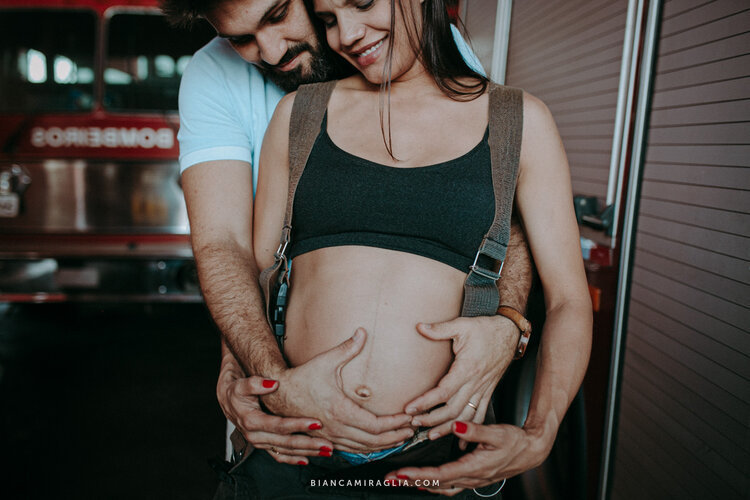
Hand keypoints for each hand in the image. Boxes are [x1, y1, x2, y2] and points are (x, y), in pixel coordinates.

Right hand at [217, 368, 332, 464]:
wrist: (228, 400)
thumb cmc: (236, 390)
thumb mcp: (241, 384)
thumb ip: (255, 383)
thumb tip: (272, 384)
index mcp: (251, 421)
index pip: (279, 426)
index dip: (298, 425)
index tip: (316, 423)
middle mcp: (256, 436)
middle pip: (286, 442)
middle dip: (308, 444)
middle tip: (328, 444)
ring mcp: (260, 442)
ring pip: (285, 451)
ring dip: (306, 452)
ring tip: (326, 451)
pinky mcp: (264, 444)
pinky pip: (279, 456)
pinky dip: (293, 459)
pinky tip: (307, 459)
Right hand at [262, 328, 414, 451]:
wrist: (280, 395)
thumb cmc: (302, 379)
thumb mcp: (326, 361)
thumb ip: (347, 348)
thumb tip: (362, 332)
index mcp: (340, 411)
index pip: (376, 425)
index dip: (395, 423)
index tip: (408, 417)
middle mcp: (337, 428)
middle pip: (374, 441)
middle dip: (396, 436)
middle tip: (412, 430)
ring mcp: (331, 437)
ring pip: (364, 449)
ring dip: (385, 445)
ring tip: (401, 438)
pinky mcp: (327, 439)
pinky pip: (352, 450)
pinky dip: (369, 449)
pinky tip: (378, 444)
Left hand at [385, 420, 550, 495]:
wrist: (531, 450)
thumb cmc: (516, 441)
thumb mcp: (498, 432)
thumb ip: (476, 430)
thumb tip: (457, 425)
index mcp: (474, 467)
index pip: (440, 474)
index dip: (418, 474)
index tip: (401, 473)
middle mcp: (471, 477)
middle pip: (435, 484)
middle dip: (411, 481)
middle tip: (390, 478)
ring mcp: (472, 480)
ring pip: (441, 487)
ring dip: (419, 484)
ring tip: (401, 481)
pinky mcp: (473, 477)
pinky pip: (449, 486)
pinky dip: (434, 484)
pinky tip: (425, 482)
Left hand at [404, 316, 517, 443]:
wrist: (510, 333)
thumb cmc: (486, 329)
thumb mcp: (462, 325)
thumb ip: (440, 329)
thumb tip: (419, 326)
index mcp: (467, 368)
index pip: (443, 391)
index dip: (426, 402)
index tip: (410, 408)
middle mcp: (476, 382)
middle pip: (452, 409)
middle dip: (432, 419)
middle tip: (414, 424)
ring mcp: (483, 389)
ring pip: (465, 416)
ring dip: (448, 428)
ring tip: (431, 435)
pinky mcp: (488, 391)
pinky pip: (479, 415)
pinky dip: (470, 429)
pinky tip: (462, 441)